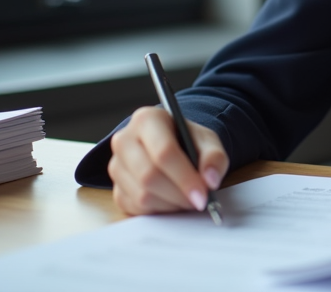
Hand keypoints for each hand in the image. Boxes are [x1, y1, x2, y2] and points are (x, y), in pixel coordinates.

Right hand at [107, 105, 229, 215]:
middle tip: (199, 201)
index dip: (184, 177)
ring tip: (187, 198)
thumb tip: (210, 180)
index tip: (203, 195)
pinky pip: (136, 208)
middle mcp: (124, 140)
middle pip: (149, 175)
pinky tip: (172, 201)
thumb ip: (214, 156)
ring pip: (142, 195)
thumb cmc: (188, 140)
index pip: (164, 151)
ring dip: (170, 204)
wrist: (172, 146)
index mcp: (147, 119)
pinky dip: (159, 210)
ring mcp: (116, 166)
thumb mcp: (207, 141)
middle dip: (178, 194)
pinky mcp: (115, 189)